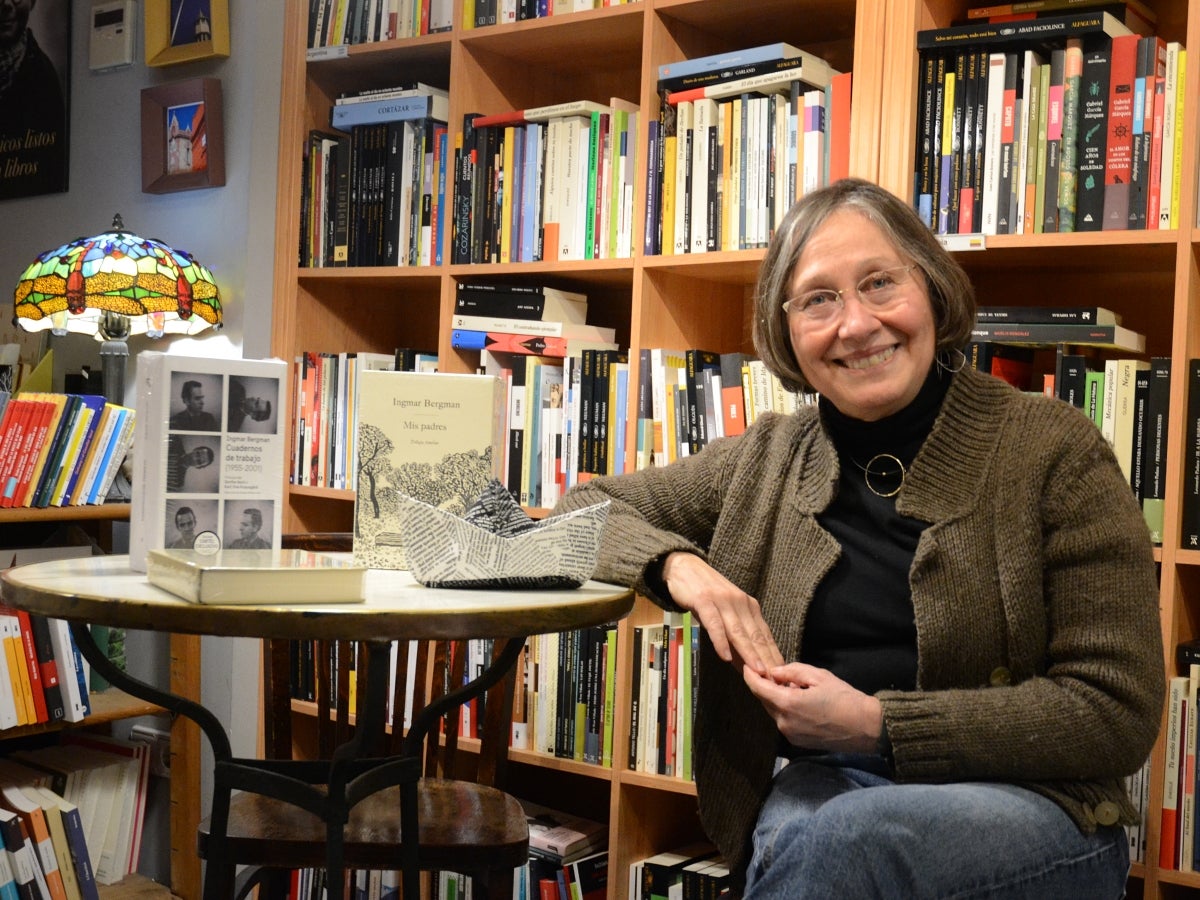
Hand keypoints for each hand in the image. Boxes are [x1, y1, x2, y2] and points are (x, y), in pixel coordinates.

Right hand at [660, 552, 783, 675]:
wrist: (684, 567)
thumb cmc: (706, 594)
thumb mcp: (724, 614)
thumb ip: (735, 638)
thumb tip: (747, 666)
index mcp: (750, 607)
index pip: (765, 636)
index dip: (773, 656)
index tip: (781, 675)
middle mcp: (741, 603)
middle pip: (756, 635)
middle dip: (767, 660)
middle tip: (775, 680)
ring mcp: (723, 602)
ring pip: (739, 632)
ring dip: (749, 653)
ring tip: (758, 672)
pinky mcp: (704, 601)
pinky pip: (715, 624)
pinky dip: (721, 641)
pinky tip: (725, 656)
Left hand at [744, 662, 882, 754]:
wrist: (866, 728)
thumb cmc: (845, 699)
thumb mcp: (819, 676)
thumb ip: (792, 672)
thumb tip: (773, 672)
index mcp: (788, 704)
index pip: (758, 688)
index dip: (750, 676)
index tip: (747, 666)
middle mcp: (784, 722)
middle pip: (764, 701)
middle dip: (765, 687)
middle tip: (773, 674)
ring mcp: (790, 735)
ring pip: (774, 712)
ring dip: (777, 699)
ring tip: (794, 688)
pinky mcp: (797, 742)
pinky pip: (784, 722)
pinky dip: (786, 711)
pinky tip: (800, 703)